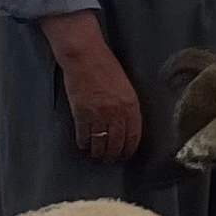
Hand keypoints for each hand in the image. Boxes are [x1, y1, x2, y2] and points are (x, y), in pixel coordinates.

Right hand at [53, 26, 142, 164]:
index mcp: (131, 105)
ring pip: (100, 144)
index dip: (129, 148)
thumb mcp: (125, 86)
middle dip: (114, 155)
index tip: (126, 154)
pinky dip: (83, 144)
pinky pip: (84, 137)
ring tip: (97, 155)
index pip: (134, 135)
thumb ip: (127, 106)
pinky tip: (83, 145)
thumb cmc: (106, 66)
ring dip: (98, 153)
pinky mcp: (81, 115)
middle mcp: (117, 114)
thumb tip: (126, 123)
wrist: (85, 56)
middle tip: (111, 159)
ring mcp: (98, 116)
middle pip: (117, 143)